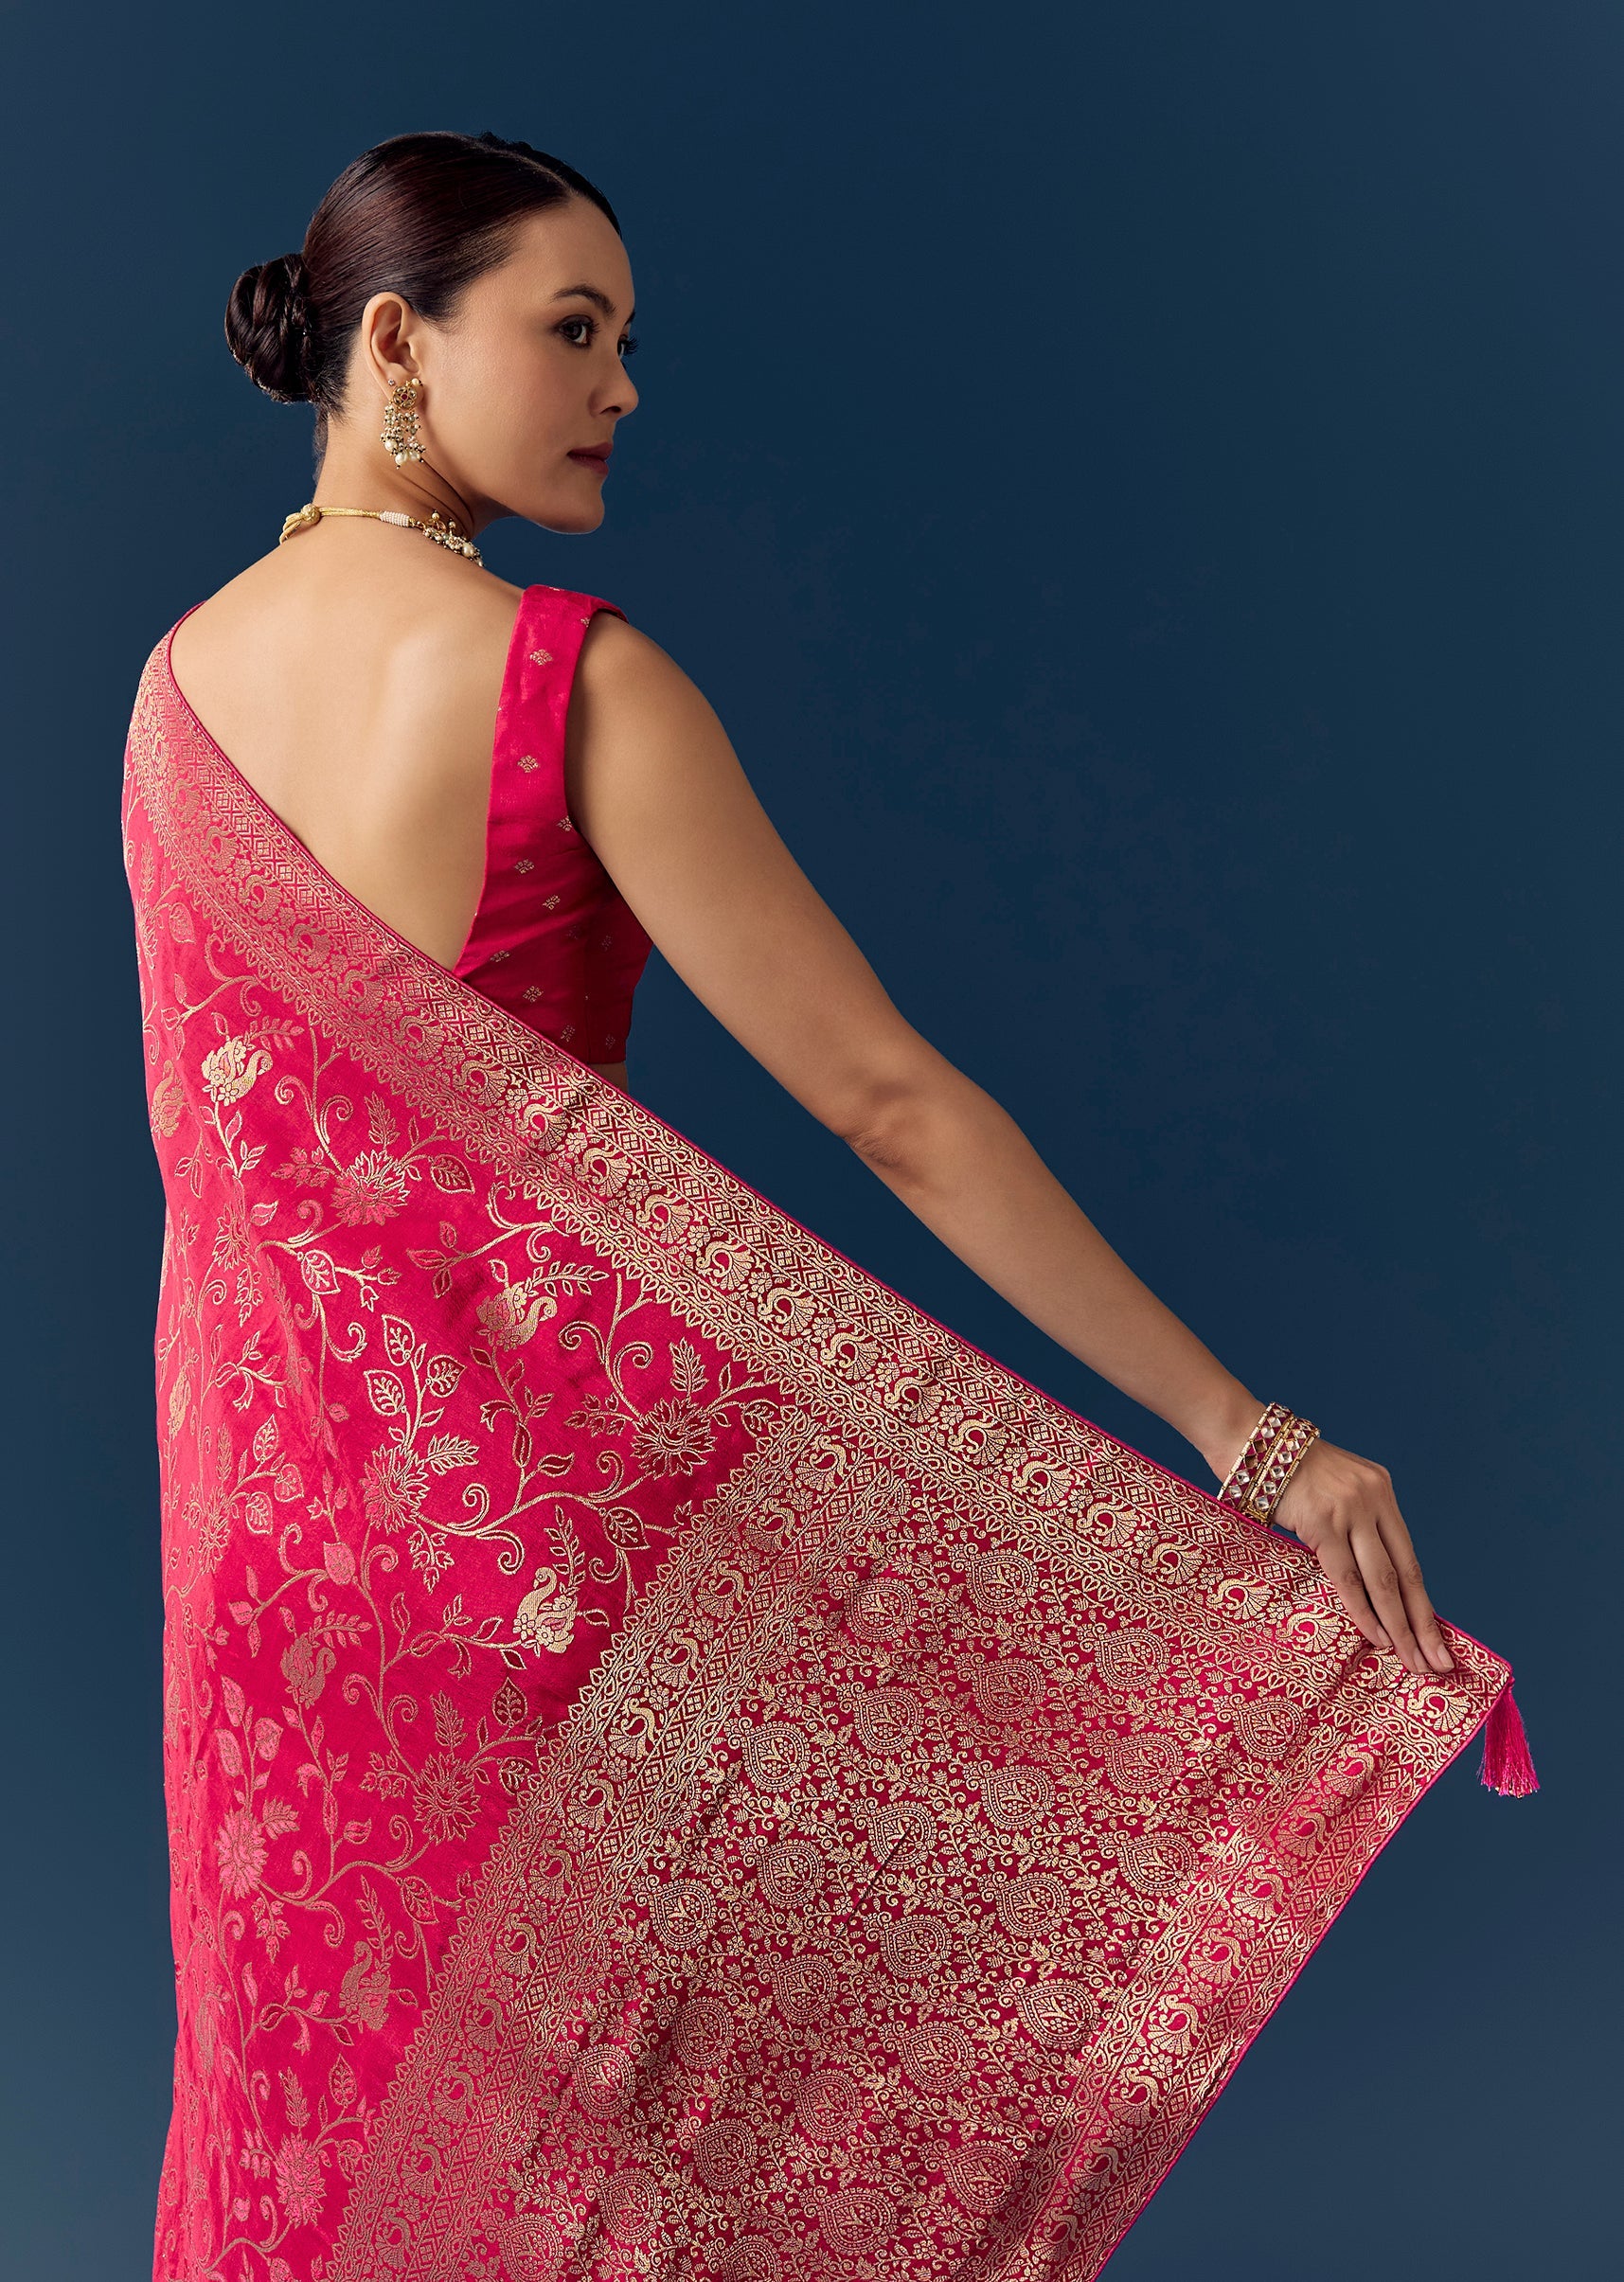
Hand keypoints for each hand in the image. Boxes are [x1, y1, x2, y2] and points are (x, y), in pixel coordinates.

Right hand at [1271, 1439, 1454, 1677]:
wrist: (1252, 1441)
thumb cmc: (1285, 1472)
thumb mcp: (1334, 1490)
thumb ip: (1354, 1523)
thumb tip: (1364, 1575)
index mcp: (1382, 1491)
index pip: (1409, 1557)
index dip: (1423, 1601)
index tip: (1437, 1637)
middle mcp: (1374, 1500)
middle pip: (1406, 1573)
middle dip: (1423, 1623)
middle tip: (1439, 1662)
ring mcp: (1350, 1511)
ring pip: (1383, 1581)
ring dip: (1399, 1625)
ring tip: (1412, 1660)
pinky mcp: (1323, 1523)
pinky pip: (1347, 1577)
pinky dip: (1364, 1610)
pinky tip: (1378, 1636)